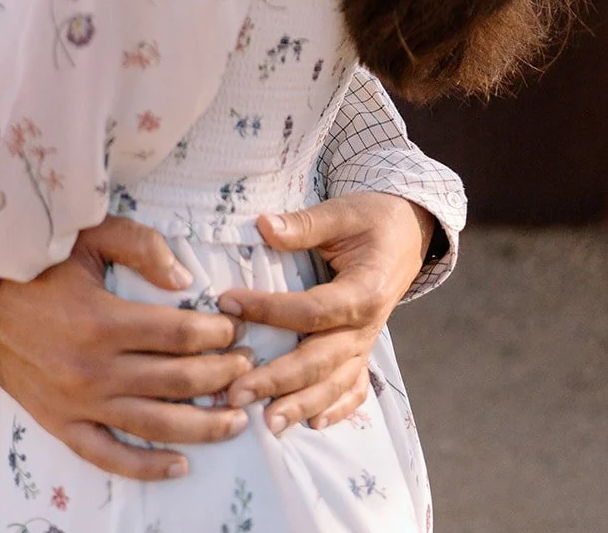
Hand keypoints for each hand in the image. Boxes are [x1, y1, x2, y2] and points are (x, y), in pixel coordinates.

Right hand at [0, 215, 254, 480]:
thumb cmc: (36, 262)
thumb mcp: (86, 235)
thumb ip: (141, 247)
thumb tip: (185, 280)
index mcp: (102, 320)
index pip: (179, 334)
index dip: (217, 334)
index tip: (237, 329)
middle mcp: (94, 369)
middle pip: (176, 380)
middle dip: (221, 375)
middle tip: (247, 368)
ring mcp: (78, 402)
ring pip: (154, 425)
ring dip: (202, 426)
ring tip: (236, 420)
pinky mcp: (60, 424)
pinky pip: (108, 456)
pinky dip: (146, 467)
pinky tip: (180, 465)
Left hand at [218, 194, 433, 432]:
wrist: (408, 231)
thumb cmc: (372, 219)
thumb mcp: (341, 212)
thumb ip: (304, 224)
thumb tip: (263, 226)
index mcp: (364, 290)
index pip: (311, 309)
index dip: (269, 309)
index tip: (227, 303)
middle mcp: (368, 325)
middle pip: (320, 360)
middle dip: (278, 380)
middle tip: (236, 392)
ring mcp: (367, 342)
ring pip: (335, 383)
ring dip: (301, 405)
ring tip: (267, 424)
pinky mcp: (365, 350)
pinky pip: (355, 388)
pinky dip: (337, 409)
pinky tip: (313, 424)